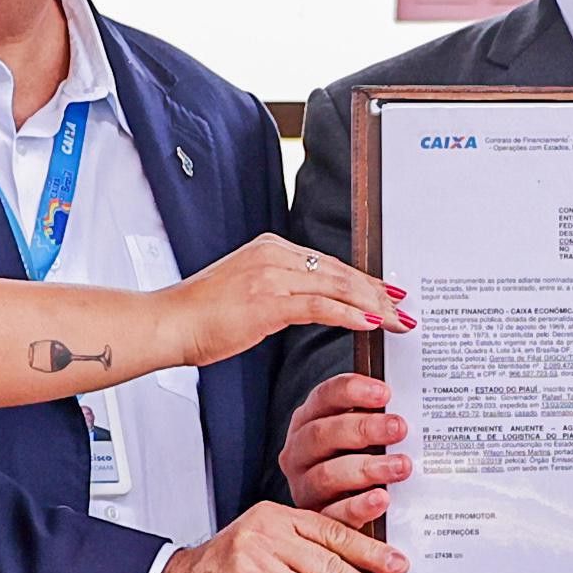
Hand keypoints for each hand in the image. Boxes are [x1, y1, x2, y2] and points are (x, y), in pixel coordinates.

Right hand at [166, 237, 408, 371]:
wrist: (168, 323)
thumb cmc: (201, 316)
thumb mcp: (246, 292)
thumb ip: (278, 290)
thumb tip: (308, 303)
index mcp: (271, 248)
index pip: (330, 264)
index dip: (363, 279)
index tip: (387, 292)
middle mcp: (274, 254)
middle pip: (340, 271)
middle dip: (377, 291)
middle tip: (403, 308)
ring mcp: (271, 275)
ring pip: (336, 286)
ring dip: (372, 305)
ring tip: (396, 320)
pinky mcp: (268, 301)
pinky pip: (319, 306)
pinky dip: (348, 314)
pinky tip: (369, 323)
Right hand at [282, 370, 408, 519]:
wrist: (343, 520)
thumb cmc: (363, 461)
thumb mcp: (366, 437)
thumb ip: (380, 420)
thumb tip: (418, 405)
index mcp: (309, 421)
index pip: (324, 397)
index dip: (352, 391)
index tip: (385, 393)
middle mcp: (300, 452)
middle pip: (322, 434)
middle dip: (363, 429)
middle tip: (399, 428)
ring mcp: (305, 487)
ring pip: (326, 475)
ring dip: (367, 468)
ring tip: (402, 466)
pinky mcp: (318, 519)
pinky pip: (334, 514)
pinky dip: (359, 506)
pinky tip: (382, 499)